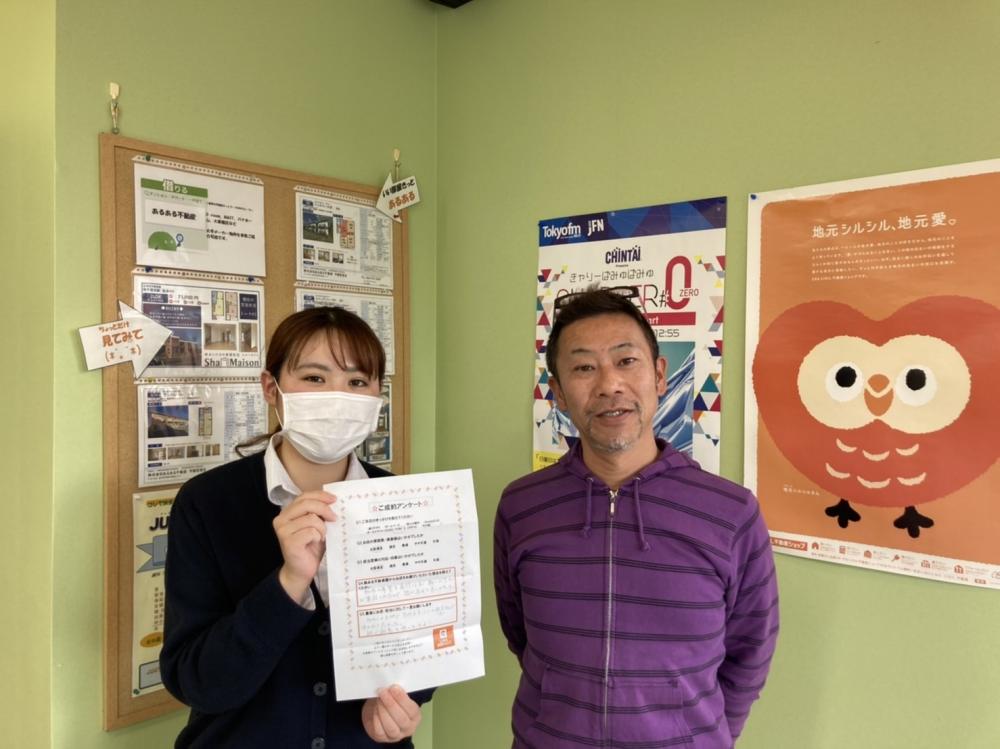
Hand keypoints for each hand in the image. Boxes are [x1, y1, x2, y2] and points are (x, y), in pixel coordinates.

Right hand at [272, 490, 336, 604]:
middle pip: (307, 504)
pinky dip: (318, 537)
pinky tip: (316, 543)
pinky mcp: (288, 542)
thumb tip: (333, 500)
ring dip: (322, 528)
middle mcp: (281, 519)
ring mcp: (283, 530)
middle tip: (334, 518)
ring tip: (321, 536)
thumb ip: (318, 513)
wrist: (301, 570)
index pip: (304, 496)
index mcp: (287, 513)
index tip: (334, 499)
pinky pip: (311, 532)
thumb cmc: (310, 547)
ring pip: (311, 519)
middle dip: (324, 509)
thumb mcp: (316, 526)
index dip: (320, 495)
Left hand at [361, 685, 421, 742]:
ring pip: (391, 727)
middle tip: (383, 691)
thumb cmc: (391, 701)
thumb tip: (391, 681)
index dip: (402, 699)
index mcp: (415, 716)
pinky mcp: (383, 738)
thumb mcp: (397, 696)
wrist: (378, 712)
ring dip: (383, 711)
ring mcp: (396, 735)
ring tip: (378, 699)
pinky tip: (375, 709)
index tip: (393, 687)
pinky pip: (380, 731)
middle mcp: (408, 728)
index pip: (411, 709)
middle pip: (401, 719)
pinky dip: (376, 719)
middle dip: (391, 704)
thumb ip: (397, 691)